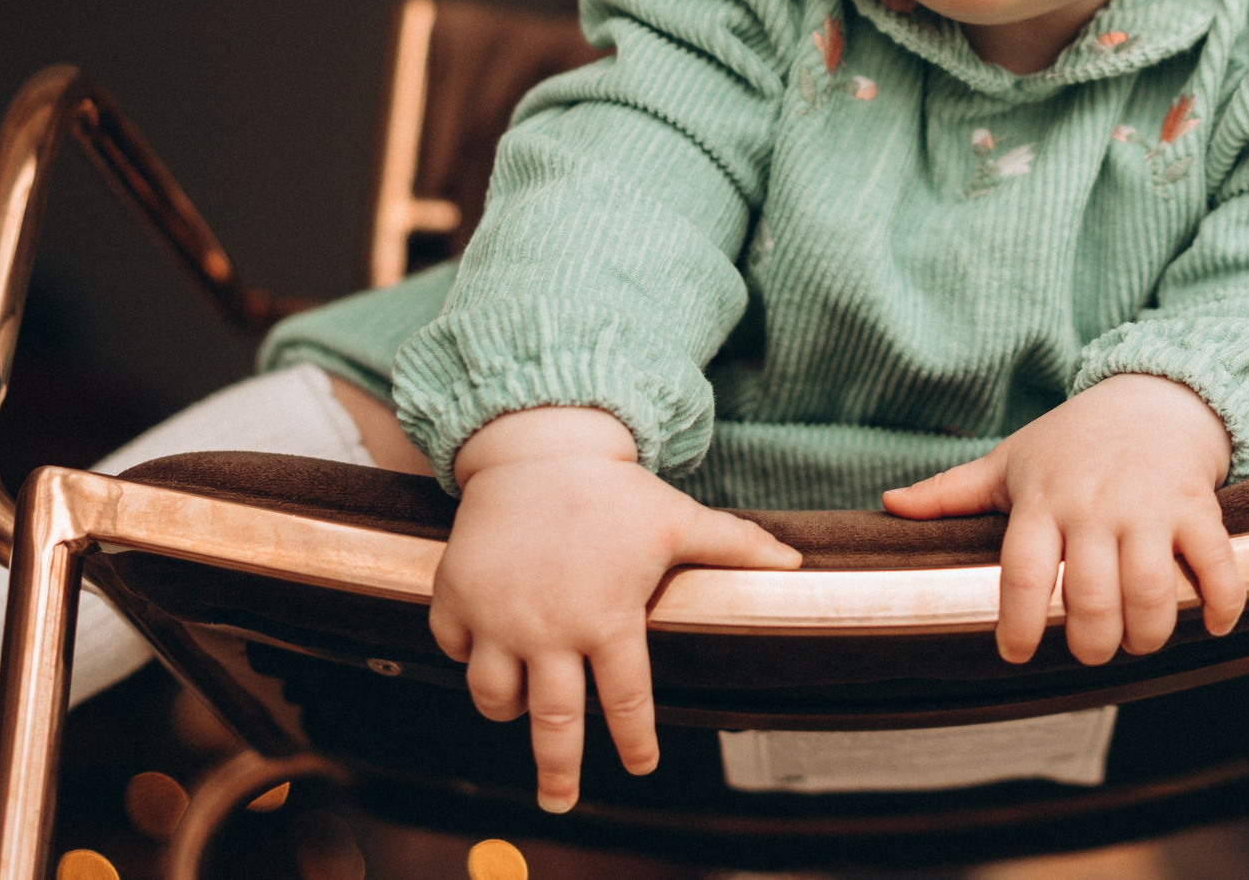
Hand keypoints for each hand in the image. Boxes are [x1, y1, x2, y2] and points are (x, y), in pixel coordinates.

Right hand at [430, 407, 799, 809]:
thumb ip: (736, 546)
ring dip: (507, 710)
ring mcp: (496, 616)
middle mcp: (549, 628)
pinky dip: (464, 655)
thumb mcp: (678, 519)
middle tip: (560, 801)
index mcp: (608, 618)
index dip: (636, 739)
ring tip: (519, 711)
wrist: (537, 448)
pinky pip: (452, 647)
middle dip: (558, 770)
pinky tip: (482, 651)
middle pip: (553, 722)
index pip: (626, 701)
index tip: (641, 765)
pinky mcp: (455, 597)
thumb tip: (795, 563)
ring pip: (494, 695)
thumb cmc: (613, 491)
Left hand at [881, 375, 1244, 665]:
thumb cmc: (1073, 440)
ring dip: (1148, 633)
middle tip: (1092, 651)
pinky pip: (1215, 565)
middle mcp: (1094, 506)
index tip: (1016, 653)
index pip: (1021, 571)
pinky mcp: (1197, 507)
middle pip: (1092, 596)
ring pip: (1152, 591)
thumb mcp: (1011, 460)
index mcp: (1042, 501)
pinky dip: (1220, 602)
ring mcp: (1149, 507)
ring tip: (1140, 641)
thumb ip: (952, 492)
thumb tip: (888, 505)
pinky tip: (1211, 624)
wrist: (1154, 394)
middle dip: (1093, 642)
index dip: (1017, 621)